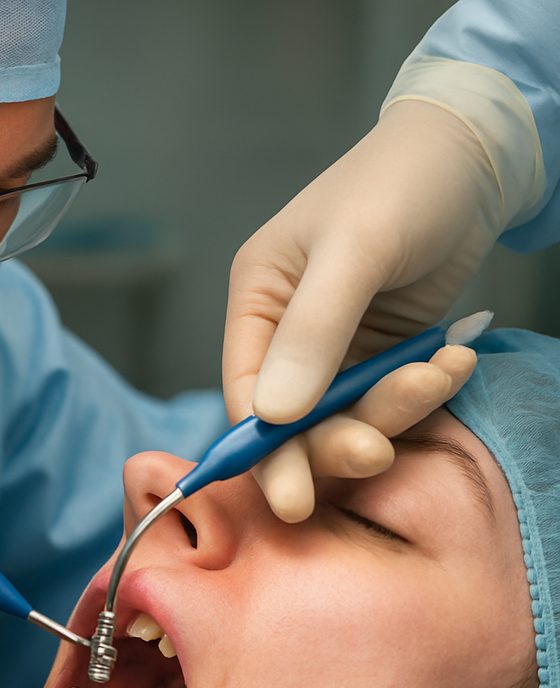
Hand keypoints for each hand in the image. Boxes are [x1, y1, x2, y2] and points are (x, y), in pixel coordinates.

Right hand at [224, 101, 504, 520]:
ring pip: (350, 413)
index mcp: (259, 300)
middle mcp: (289, 331)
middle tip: (375, 454)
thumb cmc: (399, 184)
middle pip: (295, 418)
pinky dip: (426, 390)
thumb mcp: (354, 249)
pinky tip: (456, 357)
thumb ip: (314, 331)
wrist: (475, 155)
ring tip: (439, 372)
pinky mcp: (384, 353)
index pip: (247, 392)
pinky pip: (395, 397)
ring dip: (393, 409)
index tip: (291, 498)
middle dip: (334, 439)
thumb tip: (273, 416)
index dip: (264, 449)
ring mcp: (339, 346)